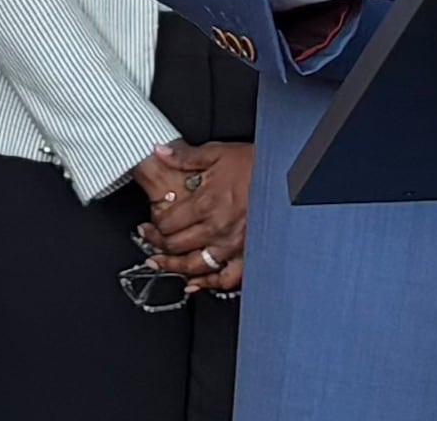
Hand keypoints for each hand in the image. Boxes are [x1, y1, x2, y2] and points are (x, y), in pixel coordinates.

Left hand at [139, 141, 250, 274]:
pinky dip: (208, 283)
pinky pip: (226, 278)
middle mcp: (217, 228)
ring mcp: (232, 245)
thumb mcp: (218, 153)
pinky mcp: (248, 254)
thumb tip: (160, 152)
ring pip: (195, 265)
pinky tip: (196, 283)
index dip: (153, 226)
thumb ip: (185, 156)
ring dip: (174, 267)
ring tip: (161, 265)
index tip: (148, 226)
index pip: (167, 223)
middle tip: (149, 242)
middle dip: (157, 245)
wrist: (289, 175)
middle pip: (176, 246)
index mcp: (206, 203)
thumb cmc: (257, 164)